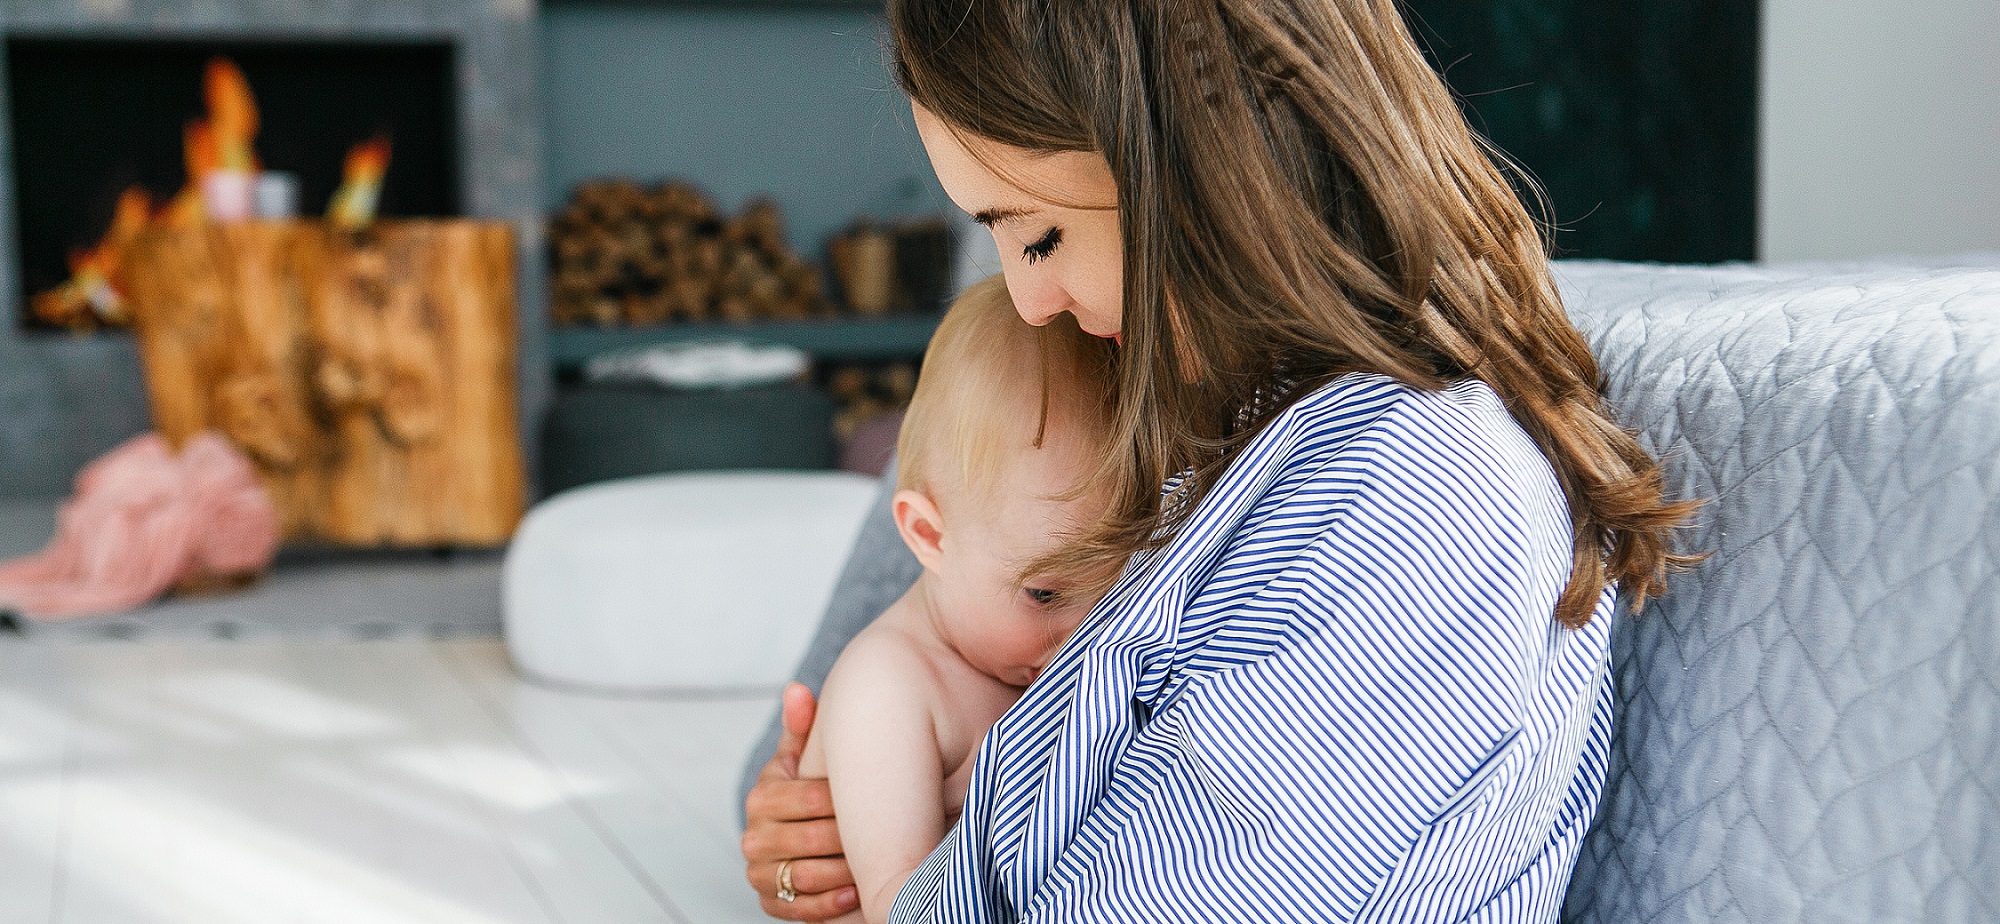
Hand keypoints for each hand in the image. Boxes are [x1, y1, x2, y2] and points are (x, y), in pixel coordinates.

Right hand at [743, 683, 859, 920]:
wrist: (802, 830)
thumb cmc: (813, 785)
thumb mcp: (810, 754)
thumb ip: (804, 725)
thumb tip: (797, 689)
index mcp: (762, 796)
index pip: (805, 799)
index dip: (843, 801)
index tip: (881, 798)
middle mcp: (753, 836)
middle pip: (806, 841)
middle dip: (847, 840)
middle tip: (888, 838)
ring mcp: (760, 872)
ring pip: (801, 876)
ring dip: (841, 874)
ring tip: (876, 869)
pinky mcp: (769, 902)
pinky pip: (796, 909)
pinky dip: (826, 904)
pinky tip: (856, 894)